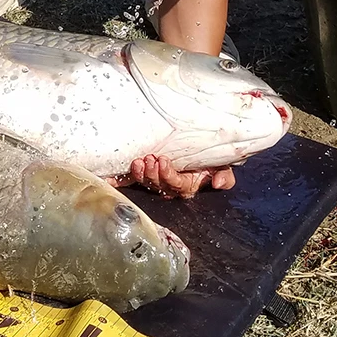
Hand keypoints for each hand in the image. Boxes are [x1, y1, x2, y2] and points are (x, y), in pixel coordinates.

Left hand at [107, 156, 235, 198]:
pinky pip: (132, 178)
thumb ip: (224, 176)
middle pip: (158, 184)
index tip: (163, 161)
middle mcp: (169, 184)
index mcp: (187, 185)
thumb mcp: (222, 167)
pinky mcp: (144, 174)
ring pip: (145, 181)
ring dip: (141, 172)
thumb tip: (217, 184)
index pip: (176, 184)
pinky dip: (122, 179)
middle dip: (152, 173)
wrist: (201, 152)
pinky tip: (113, 176)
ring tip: (139, 161)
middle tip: (149, 158)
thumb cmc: (210, 161)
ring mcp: (156, 179)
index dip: (168, 175)